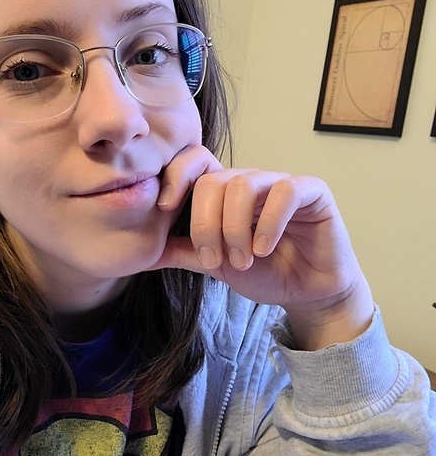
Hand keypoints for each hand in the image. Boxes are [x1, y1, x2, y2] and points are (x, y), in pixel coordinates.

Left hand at [151, 146, 373, 349]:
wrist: (307, 292)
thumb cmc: (264, 272)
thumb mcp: (216, 264)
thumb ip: (184, 252)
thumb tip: (144, 251)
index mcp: (225, 193)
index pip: (195, 163)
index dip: (176, 177)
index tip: (164, 208)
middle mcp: (250, 181)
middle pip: (213, 181)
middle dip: (206, 225)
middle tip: (215, 260)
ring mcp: (280, 182)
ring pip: (243, 185)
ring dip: (236, 230)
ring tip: (244, 260)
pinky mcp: (311, 191)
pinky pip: (284, 192)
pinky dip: (268, 223)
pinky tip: (264, 249)